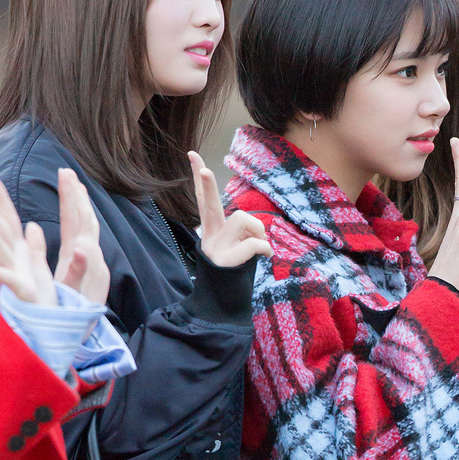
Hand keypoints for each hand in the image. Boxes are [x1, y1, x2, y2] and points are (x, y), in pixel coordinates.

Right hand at [0, 176, 56, 306]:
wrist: (49, 326)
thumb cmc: (43, 299)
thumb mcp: (41, 268)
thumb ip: (36, 247)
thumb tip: (32, 226)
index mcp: (21, 252)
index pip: (10, 220)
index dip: (2, 200)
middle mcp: (15, 261)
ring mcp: (17, 275)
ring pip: (1, 250)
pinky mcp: (24, 291)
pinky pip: (10, 280)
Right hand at [53, 166, 108, 303]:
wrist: (87, 335)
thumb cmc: (72, 316)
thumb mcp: (72, 295)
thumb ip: (77, 270)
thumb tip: (82, 246)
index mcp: (84, 259)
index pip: (77, 221)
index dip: (70, 198)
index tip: (64, 175)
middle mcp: (93, 257)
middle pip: (86, 219)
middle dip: (77, 194)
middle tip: (67, 171)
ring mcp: (95, 262)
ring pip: (90, 226)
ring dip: (82, 204)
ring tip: (74, 185)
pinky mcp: (93, 268)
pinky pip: (89, 237)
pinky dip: (83, 220)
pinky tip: (78, 216)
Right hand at [189, 150, 271, 267]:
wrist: (221, 305)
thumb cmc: (233, 274)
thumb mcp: (233, 248)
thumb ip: (239, 233)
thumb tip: (255, 230)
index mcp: (211, 230)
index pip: (203, 198)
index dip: (199, 176)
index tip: (192, 154)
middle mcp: (210, 236)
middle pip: (208, 203)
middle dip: (208, 185)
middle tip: (205, 170)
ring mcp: (216, 248)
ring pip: (241, 218)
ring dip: (257, 230)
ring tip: (259, 245)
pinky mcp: (226, 260)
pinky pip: (253, 243)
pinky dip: (265, 248)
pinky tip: (266, 255)